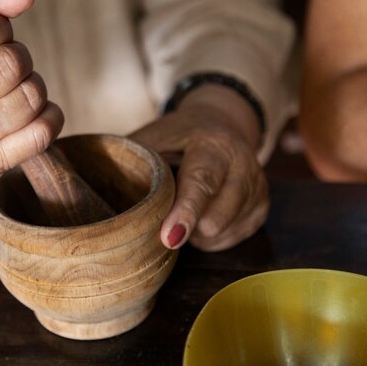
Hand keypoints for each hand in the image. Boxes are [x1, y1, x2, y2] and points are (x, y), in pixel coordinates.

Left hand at [130, 84, 268, 251]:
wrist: (222, 125)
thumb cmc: (178, 136)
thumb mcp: (155, 135)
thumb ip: (137, 158)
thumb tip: (104, 187)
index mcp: (213, 144)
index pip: (200, 182)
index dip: (185, 212)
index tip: (169, 238)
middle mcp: (243, 165)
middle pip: (215, 218)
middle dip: (185, 227)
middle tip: (165, 212)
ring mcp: (257, 187)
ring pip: (222, 234)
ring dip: (195, 232)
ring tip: (185, 206)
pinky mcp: (262, 207)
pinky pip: (232, 240)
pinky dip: (210, 236)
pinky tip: (202, 214)